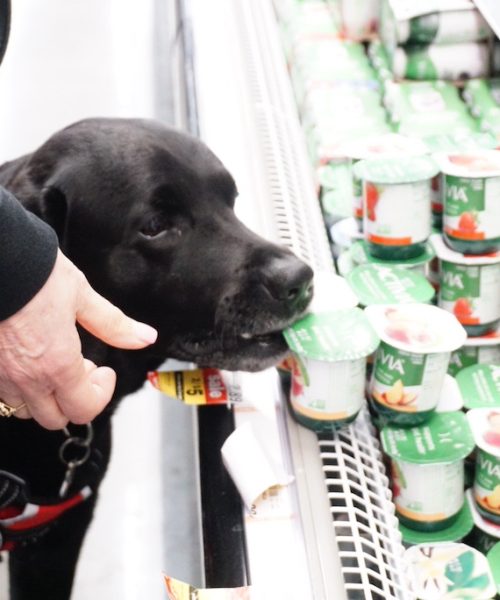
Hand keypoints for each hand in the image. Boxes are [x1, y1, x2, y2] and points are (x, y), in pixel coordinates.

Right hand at [0, 250, 157, 429]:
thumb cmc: (34, 274)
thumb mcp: (82, 296)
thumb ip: (114, 324)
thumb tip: (144, 337)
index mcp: (58, 364)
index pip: (84, 409)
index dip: (101, 393)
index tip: (104, 371)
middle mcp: (27, 378)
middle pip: (54, 418)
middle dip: (74, 399)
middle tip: (81, 368)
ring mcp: (0, 375)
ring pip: (24, 410)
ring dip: (44, 396)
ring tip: (52, 363)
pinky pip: (1, 393)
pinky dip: (19, 386)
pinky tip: (27, 358)